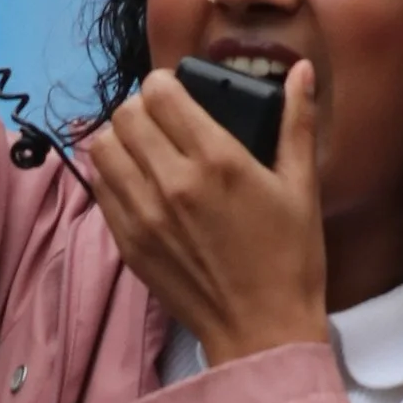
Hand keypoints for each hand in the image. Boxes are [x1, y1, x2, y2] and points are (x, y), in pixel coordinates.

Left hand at [84, 63, 327, 365]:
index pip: (160, 92)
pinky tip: (138, 184)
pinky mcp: (128, 243)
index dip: (167, 85)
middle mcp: (173, 182)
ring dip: (121, 140)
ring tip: (145, 151)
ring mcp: (144, 215)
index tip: (180, 96)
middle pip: (126, 114)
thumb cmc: (290, 259)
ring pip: (102, 147)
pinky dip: (112, 176)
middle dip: (143, 109)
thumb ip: (297, 122)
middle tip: (164, 123)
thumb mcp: (302, 187)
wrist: (262, 330)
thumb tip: (302, 71)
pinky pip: (99, 188)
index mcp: (217, 160)